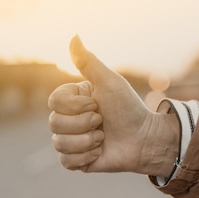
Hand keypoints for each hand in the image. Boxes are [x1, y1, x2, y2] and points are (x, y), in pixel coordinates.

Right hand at [48, 36, 179, 174]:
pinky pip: (66, 162)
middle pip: (54, 123)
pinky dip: (85, 157)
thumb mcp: (109, 81)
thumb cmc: (129, 108)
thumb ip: (88, 61)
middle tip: (102, 122)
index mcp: (73, 100)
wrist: (145, 138)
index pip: (53, 102)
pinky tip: (99, 151)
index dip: (75, 106)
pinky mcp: (77, 161)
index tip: (96, 104)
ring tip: (102, 138)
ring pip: (59, 144)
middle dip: (83, 124)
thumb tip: (74, 35)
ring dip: (86, 141)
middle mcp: (68, 119)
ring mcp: (71, 140)